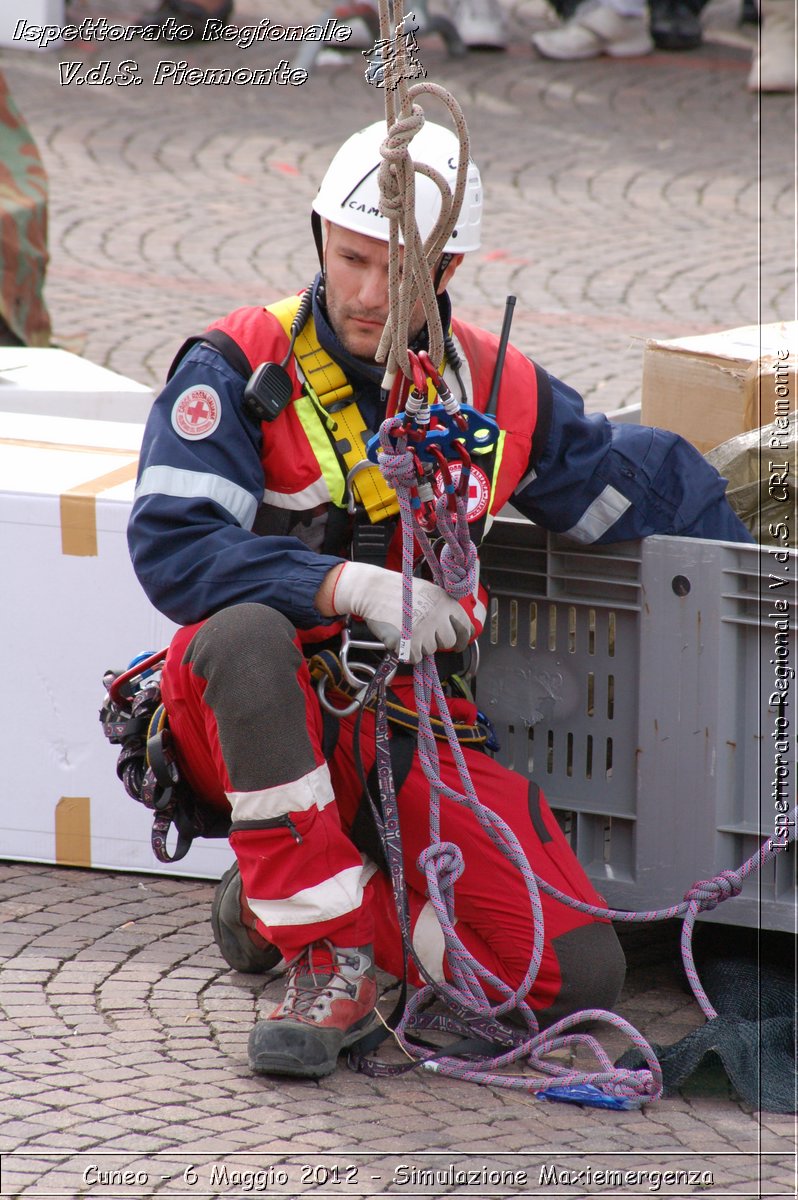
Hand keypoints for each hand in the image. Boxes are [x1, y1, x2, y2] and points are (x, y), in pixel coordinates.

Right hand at [331, 562, 472, 663]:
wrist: (374, 591)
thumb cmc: (399, 590)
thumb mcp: (430, 591)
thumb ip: (445, 608)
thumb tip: (459, 626)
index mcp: (447, 604)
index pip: (466, 629)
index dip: (462, 639)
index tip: (458, 644)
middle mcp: (440, 618)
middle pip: (448, 643)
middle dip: (436, 641)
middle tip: (422, 634)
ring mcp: (425, 631)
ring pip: (429, 650)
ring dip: (418, 645)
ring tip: (406, 628)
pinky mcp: (410, 643)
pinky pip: (414, 658)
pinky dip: (406, 652)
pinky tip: (399, 637)